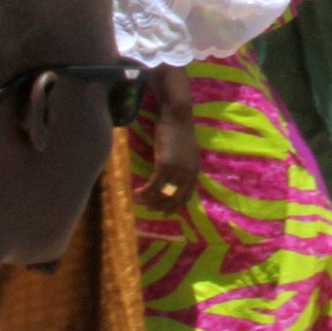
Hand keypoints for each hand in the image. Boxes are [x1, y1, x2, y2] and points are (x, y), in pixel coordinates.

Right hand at [141, 92, 199, 212]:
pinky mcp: (165, 165)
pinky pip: (153, 186)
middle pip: (174, 199)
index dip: (175, 207)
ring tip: (139, 201)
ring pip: (162, 195)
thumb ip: (183, 165)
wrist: (177, 117)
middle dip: (161, 207)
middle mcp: (189, 173)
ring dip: (149, 201)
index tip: (165, 213)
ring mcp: (177, 170)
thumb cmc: (179, 132)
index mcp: (195, 171)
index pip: (186, 196)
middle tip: (149, 209)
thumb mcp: (185, 152)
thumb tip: (174, 178)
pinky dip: (144, 193)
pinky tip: (136, 193)